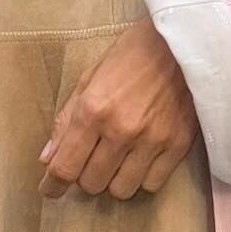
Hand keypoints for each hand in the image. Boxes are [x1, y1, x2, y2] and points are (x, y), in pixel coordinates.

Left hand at [38, 18, 197, 201]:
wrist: (182, 40)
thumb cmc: (132, 53)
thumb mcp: (90, 77)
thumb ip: (67, 119)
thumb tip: (48, 158)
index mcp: (93, 109)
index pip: (65, 167)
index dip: (53, 185)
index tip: (50, 190)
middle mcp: (120, 130)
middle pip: (91, 183)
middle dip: (86, 174)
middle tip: (92, 158)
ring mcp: (151, 140)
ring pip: (121, 190)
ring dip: (114, 179)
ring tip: (118, 158)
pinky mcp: (177, 144)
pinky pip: (151, 184)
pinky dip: (142, 177)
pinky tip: (142, 157)